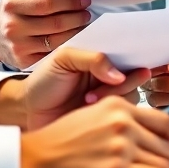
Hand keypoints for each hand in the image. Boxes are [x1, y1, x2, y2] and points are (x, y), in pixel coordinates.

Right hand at [0, 0, 91, 69]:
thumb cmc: (10, 11)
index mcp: (12, 5)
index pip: (47, 4)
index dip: (69, 2)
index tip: (85, 0)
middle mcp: (13, 27)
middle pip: (54, 24)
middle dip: (76, 18)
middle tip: (88, 14)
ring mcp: (18, 47)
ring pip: (56, 41)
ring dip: (75, 33)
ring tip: (85, 26)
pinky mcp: (23, 62)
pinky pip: (51, 54)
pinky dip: (66, 47)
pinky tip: (74, 40)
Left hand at [0, 47, 150, 129]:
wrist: (28, 111)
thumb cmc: (44, 81)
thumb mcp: (63, 59)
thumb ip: (93, 58)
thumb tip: (119, 74)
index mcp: (101, 55)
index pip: (128, 49)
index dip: (137, 52)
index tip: (140, 60)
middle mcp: (110, 74)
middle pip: (135, 73)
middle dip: (126, 79)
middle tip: (110, 83)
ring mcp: (110, 96)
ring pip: (131, 94)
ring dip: (115, 96)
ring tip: (89, 99)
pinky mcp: (106, 117)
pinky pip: (123, 115)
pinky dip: (111, 113)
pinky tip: (91, 110)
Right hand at [20, 96, 168, 167]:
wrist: (32, 162)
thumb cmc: (55, 146)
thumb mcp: (92, 121)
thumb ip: (120, 127)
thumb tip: (144, 146)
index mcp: (117, 106)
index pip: (164, 121)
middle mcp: (122, 120)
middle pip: (168, 142)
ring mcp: (120, 144)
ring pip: (165, 161)